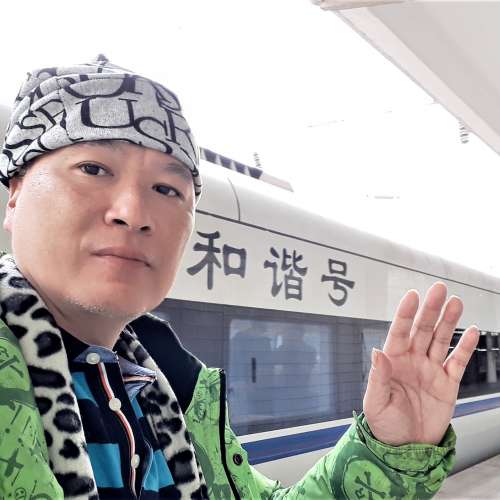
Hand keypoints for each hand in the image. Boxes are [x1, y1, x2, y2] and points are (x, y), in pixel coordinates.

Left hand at [363, 282, 478, 445]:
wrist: (407, 449)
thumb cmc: (385, 425)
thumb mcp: (376, 403)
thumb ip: (378, 377)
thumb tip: (376, 352)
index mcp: (393, 361)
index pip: (399, 332)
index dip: (405, 313)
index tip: (413, 295)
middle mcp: (412, 360)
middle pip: (423, 329)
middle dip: (431, 309)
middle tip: (439, 289)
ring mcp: (430, 370)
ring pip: (441, 340)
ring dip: (449, 322)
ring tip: (456, 302)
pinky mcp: (447, 384)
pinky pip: (457, 362)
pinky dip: (465, 347)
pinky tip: (471, 331)